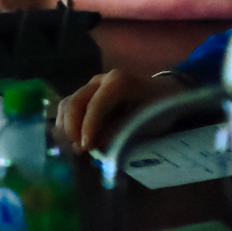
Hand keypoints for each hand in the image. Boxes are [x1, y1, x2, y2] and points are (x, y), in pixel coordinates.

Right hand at [55, 70, 186, 153]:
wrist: (164, 93)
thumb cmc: (159, 107)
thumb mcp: (146, 120)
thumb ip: (121, 131)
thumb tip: (98, 146)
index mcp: (118, 82)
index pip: (95, 105)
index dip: (88, 128)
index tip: (87, 148)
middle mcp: (101, 80)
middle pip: (74, 102)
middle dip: (73, 128)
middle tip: (81, 150)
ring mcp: (92, 87)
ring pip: (67, 104)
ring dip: (67, 128)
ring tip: (78, 147)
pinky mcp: (88, 96)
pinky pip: (70, 108)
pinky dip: (68, 125)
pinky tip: (76, 141)